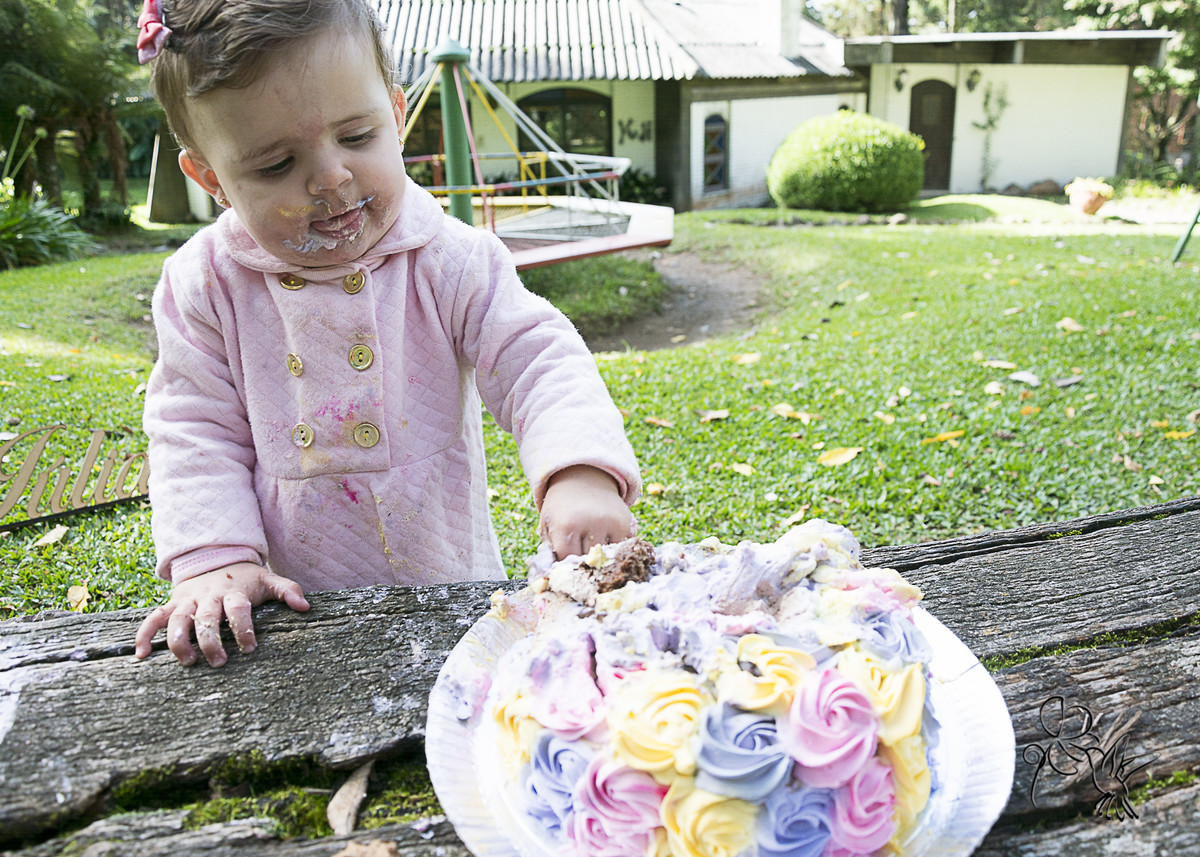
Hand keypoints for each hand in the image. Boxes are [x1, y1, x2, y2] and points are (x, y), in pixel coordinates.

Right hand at [134, 562, 309, 666]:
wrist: (216, 557)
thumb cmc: (246, 578)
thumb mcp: (268, 579)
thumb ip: (288, 590)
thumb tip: (306, 607)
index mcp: (234, 592)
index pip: (238, 610)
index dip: (243, 629)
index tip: (250, 648)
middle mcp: (208, 597)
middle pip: (206, 619)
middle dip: (211, 642)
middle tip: (219, 663)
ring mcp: (187, 601)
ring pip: (177, 621)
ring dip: (179, 642)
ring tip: (188, 662)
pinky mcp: (172, 605)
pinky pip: (152, 619)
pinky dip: (144, 635)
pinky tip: (141, 655)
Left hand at [539, 465, 632, 558]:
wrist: (584, 479)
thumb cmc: (562, 508)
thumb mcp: (548, 523)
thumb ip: (549, 549)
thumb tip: (556, 574)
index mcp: (566, 524)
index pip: (567, 559)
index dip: (565, 562)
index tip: (565, 560)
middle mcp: (590, 523)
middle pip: (586, 560)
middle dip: (581, 560)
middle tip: (578, 554)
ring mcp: (609, 523)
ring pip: (604, 556)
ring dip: (598, 556)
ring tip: (590, 545)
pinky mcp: (624, 523)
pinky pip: (618, 548)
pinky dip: (612, 549)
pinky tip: (603, 539)